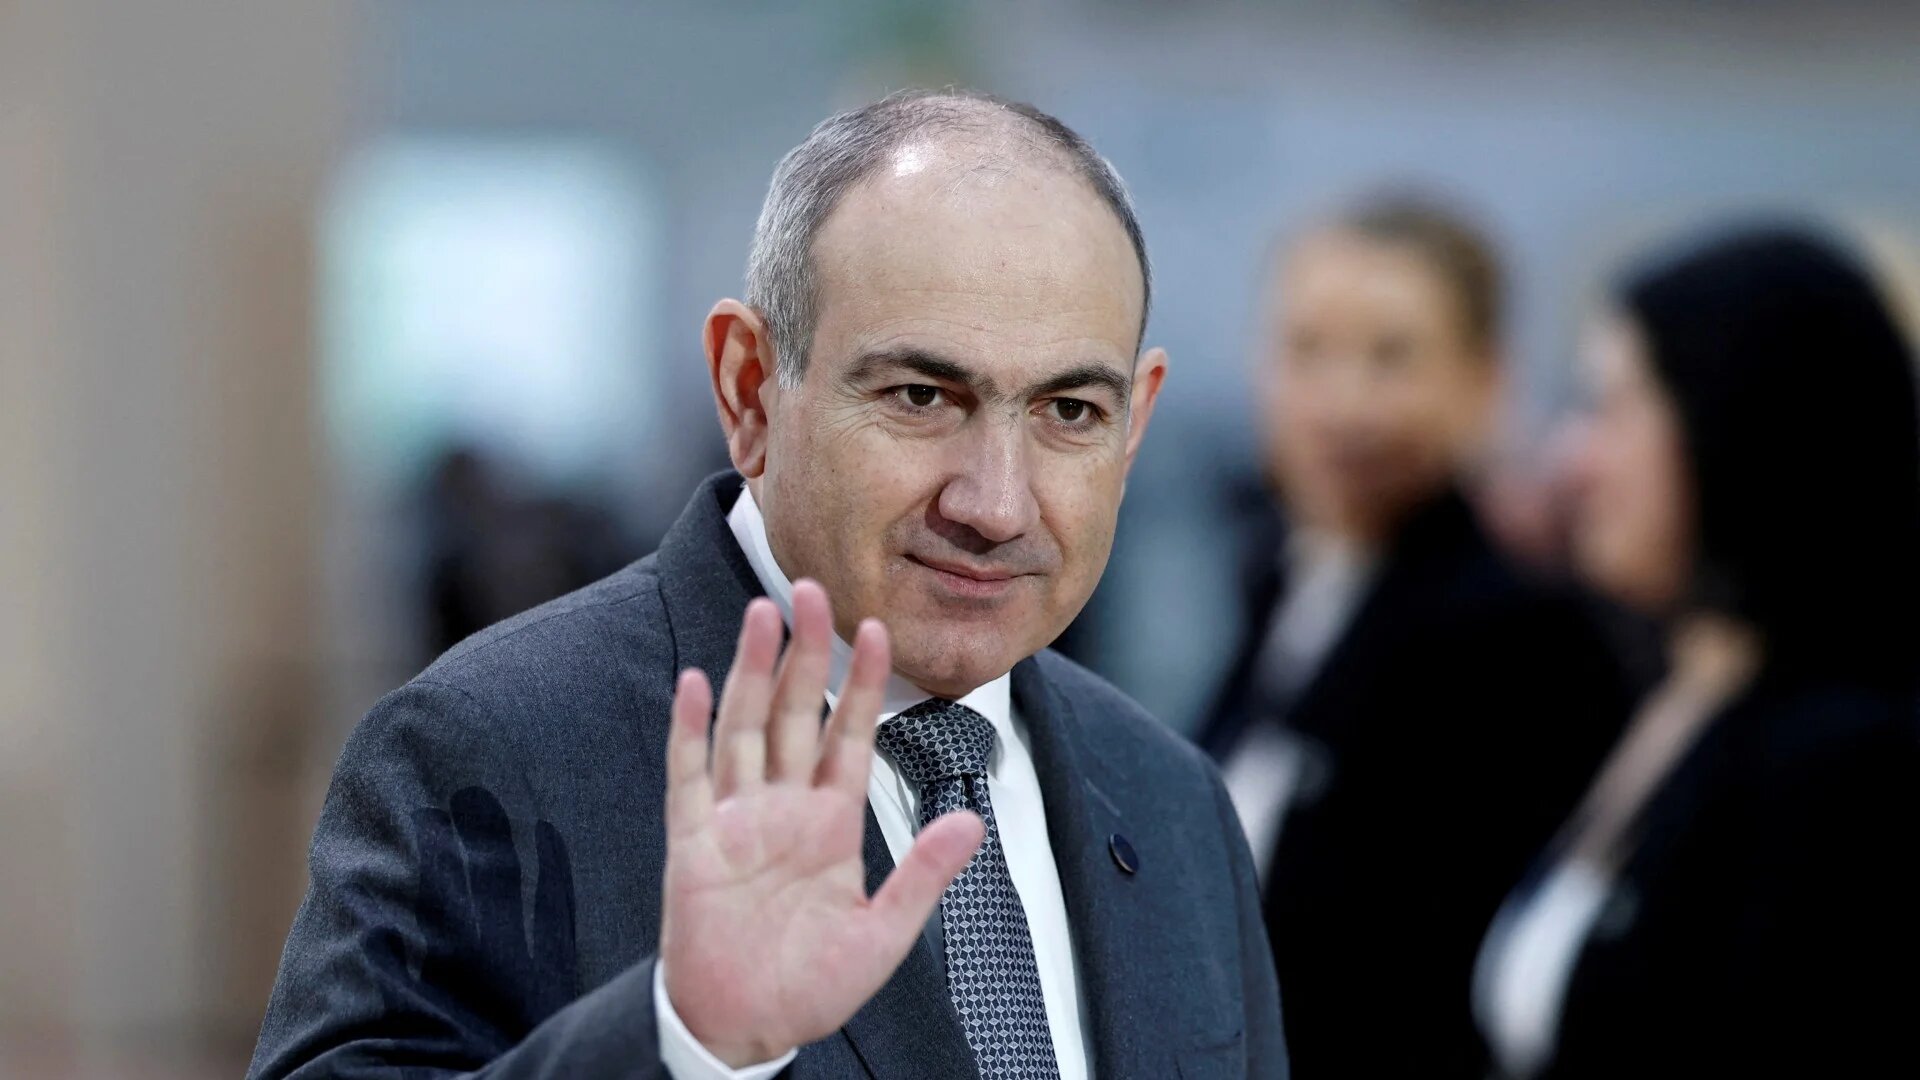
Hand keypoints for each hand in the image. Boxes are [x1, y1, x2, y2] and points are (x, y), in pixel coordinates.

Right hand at [659, 580, 985, 1066]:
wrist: (743, 1030)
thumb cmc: (810, 987)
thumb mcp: (882, 934)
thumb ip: (924, 875)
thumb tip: (975, 821)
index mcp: (830, 822)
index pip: (849, 734)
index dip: (861, 682)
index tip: (880, 627)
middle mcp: (781, 808)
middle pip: (794, 712)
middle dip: (806, 651)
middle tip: (815, 586)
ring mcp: (735, 821)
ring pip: (743, 726)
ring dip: (753, 670)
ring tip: (764, 612)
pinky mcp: (693, 845)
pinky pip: (688, 777)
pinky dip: (689, 729)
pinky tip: (694, 681)